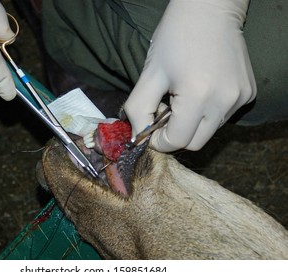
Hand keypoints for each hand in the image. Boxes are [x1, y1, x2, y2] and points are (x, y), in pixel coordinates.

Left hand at [124, 0, 255, 151]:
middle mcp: (224, 100)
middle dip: (175, 134)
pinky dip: (207, 112)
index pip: (177, 141)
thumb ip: (139, 109)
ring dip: (192, 123)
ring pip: (209, 131)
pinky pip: (222, 116)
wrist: (209, 9)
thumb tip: (139, 137)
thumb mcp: (150, 73)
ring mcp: (239, 97)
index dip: (159, 141)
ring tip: (183, 96)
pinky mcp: (248, 93)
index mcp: (198, 95)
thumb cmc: (175, 36)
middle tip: (165, 110)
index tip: (151, 130)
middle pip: (195, 143)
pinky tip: (200, 89)